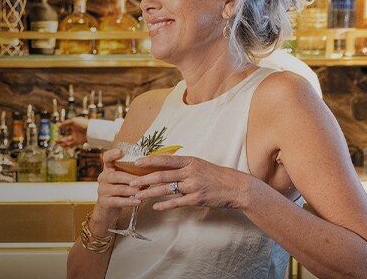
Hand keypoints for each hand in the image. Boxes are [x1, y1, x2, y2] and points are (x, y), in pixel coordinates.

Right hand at [58, 117, 89, 147]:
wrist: (91, 130)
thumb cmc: (83, 123)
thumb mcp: (73, 121)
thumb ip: (65, 123)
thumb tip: (58, 126)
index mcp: (74, 126)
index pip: (67, 127)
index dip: (62, 127)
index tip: (57, 128)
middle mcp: (75, 132)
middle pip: (66, 136)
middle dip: (61, 138)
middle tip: (55, 139)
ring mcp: (76, 137)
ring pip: (67, 141)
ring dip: (62, 142)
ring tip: (56, 142)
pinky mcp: (78, 142)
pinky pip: (70, 144)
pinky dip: (66, 145)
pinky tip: (61, 144)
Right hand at [91, 148, 141, 222]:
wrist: (108, 210)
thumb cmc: (120, 192)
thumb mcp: (124, 180)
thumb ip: (133, 174)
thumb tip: (153, 169)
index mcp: (108, 169)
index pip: (107, 158)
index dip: (113, 154)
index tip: (121, 151)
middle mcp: (103, 178)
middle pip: (116, 175)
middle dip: (132, 178)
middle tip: (144, 180)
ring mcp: (102, 190)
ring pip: (119, 189)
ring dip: (133, 190)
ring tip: (143, 192)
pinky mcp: (104, 202)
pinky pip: (117, 201)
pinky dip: (129, 201)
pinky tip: (138, 201)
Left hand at [129, 154, 256, 210]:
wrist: (237, 187)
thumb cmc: (217, 176)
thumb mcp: (200, 165)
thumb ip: (183, 165)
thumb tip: (164, 165)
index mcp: (190, 161)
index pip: (166, 160)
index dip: (149, 161)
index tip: (136, 162)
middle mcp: (190, 172)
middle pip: (162, 175)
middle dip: (144, 180)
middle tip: (130, 183)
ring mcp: (193, 186)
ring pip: (166, 190)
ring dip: (150, 193)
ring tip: (137, 196)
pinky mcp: (197, 199)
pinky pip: (177, 202)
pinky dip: (164, 205)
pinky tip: (155, 207)